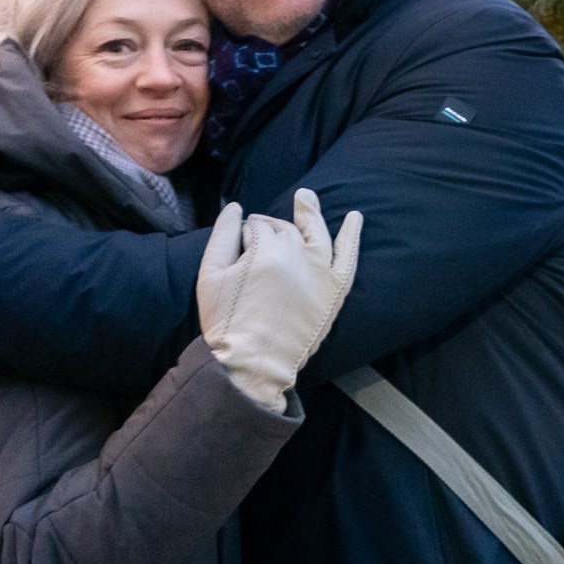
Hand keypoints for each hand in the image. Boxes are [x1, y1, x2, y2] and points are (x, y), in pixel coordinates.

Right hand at [197, 189, 363, 411]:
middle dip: (268, 231)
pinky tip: (354, 218)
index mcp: (265, 250)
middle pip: (283, 229)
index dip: (244, 236)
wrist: (255, 364)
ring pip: (314, 232)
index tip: (237, 253)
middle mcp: (297, 255)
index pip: (255, 227)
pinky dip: (351, 237)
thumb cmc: (227, 322)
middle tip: (255, 250)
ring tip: (306, 198)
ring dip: (310, 214)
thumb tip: (235, 207)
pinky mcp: (334, 290)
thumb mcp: (210, 276)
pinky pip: (347, 256)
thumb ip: (221, 236)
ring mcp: (320, 271)